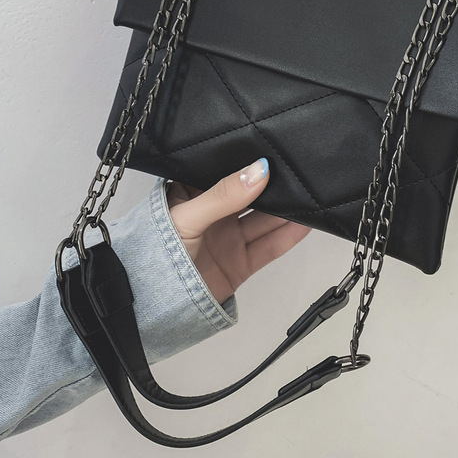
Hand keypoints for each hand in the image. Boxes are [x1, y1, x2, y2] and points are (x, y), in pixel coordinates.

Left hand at [167, 159, 310, 304]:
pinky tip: (306, 223)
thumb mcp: (187, 216)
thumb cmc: (154, 254)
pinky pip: (269, 246)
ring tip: (309, 193)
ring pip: (264, 220)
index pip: (226, 173)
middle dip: (273, 185)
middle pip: (250, 196)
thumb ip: (223, 195)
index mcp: (193, 194)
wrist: (148, 308)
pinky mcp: (240, 263)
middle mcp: (214, 214)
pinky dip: (288, 236)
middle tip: (297, 170)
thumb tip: (258, 170)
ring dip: (285, 209)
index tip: (273, 149)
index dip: (248, 163)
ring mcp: (228, 239)